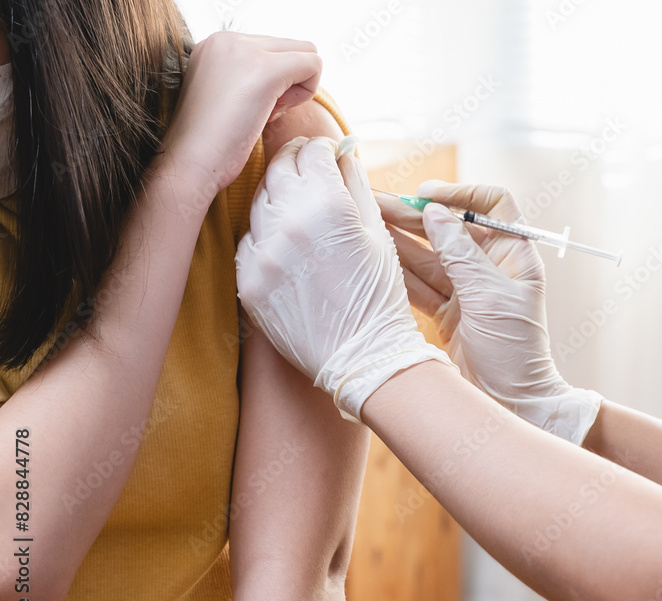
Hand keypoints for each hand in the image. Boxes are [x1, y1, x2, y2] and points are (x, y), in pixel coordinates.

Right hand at [162, 32, 322, 194]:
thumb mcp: (226, 97)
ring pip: (306, 52)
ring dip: (298, 87)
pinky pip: (313, 65)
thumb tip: (286, 80)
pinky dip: (306, 92)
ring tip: (265, 113)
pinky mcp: (265, 69)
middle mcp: (228, 38)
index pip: (272, 48)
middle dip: (290, 80)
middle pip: (292, 47)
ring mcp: (245, 50)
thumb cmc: (209, 143)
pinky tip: (274, 115)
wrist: (191, 162)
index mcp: (217, 44)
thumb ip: (248, 79)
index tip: (254, 105)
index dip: (276, 79)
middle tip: (265, 111)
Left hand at [235, 137, 453, 421]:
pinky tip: (285, 245)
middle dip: (294, 161)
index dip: (320, 147)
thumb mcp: (378, 233)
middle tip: (306, 166)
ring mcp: (263, 254)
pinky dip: (264, 236)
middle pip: (278, 169)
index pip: (310, 151)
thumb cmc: (379, 296)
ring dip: (277, 197)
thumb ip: (356, 185)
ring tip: (298, 209)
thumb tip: (342, 154)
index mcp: (328, 206)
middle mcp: (288, 224)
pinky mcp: (248, 282)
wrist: (362, 357)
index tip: (325, 153)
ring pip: (259, 203)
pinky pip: (248, 242)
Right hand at [382, 181, 602, 445]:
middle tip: (377, 203)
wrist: (511, 404)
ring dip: (400, 240)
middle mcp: (490, 267)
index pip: (492, 205)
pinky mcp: (447, 312)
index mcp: (513, 255)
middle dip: (415, 216)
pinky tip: (374, 258)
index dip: (461, 193)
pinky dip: (398, 272)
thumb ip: (461, 254)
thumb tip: (437, 213)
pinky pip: (419, 284)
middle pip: (450, 228)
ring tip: (367, 223)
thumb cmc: (515, 353)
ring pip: (429, 256)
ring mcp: (467, 290)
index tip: (428, 195)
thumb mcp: (490, 297)